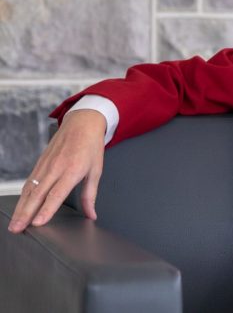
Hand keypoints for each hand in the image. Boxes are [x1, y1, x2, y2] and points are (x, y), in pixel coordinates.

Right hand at [7, 109, 105, 233]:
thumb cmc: (91, 146)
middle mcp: (56, 168)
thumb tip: (92, 215)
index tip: (38, 222)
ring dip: (21, 208)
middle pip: (38, 194)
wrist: (82, 123)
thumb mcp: (96, 170)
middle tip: (18, 229)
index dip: (46, 209)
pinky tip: (19, 207)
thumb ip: (90, 195)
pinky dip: (22, 196)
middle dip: (26, 213)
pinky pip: (29, 182)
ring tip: (15, 224)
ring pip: (30, 190)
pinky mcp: (39, 163)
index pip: (57, 194)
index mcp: (72, 170)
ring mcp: (45, 165)